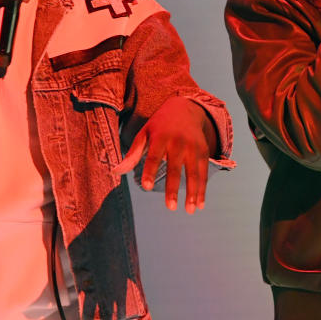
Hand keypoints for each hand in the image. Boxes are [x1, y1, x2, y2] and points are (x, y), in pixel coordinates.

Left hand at [111, 96, 214, 213]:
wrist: (185, 108)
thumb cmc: (159, 126)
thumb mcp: (144, 134)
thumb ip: (133, 153)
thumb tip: (116, 172)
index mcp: (160, 137)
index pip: (153, 156)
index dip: (149, 171)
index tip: (146, 187)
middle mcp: (178, 142)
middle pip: (175, 168)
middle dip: (173, 189)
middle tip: (170, 208)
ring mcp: (193, 146)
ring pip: (193, 172)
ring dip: (193, 193)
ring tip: (190, 211)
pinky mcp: (204, 151)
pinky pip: (204, 172)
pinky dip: (203, 189)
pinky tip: (200, 205)